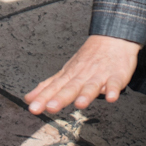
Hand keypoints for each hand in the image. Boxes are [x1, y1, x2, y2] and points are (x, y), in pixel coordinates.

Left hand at [25, 35, 139, 114]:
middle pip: (70, 88)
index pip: (53, 88)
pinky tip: (111, 97)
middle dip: (60, 98)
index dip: (43, 98)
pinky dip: (113, 90)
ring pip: (91, 86)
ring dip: (86, 95)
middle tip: (50, 108)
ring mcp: (99, 75)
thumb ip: (48, 87)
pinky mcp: (116, 75)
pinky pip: (115, 83)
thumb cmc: (88, 58)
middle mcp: (82, 76)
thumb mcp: (66, 71)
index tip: (33, 108)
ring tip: (80, 104)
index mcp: (69, 76)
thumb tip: (28, 99)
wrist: (112, 37)